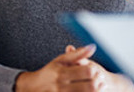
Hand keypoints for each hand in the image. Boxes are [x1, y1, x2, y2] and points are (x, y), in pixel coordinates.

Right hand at [15, 44, 133, 91]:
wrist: (33, 88)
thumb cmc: (49, 73)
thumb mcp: (60, 60)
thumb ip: (78, 54)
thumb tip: (93, 46)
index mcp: (61, 73)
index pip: (87, 72)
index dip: (96, 71)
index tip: (97, 70)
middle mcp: (61, 86)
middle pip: (90, 86)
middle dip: (99, 82)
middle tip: (101, 79)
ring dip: (97, 90)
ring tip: (99, 86)